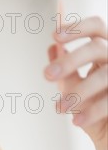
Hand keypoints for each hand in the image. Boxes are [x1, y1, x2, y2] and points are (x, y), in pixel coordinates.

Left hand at [44, 16, 107, 149]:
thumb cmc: (92, 113)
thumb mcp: (74, 90)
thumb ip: (65, 72)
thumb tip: (51, 48)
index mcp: (105, 53)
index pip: (97, 27)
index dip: (78, 28)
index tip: (54, 35)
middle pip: (97, 48)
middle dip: (70, 60)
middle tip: (47, 75)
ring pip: (104, 76)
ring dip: (78, 92)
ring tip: (60, 109)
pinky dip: (92, 112)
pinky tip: (76, 122)